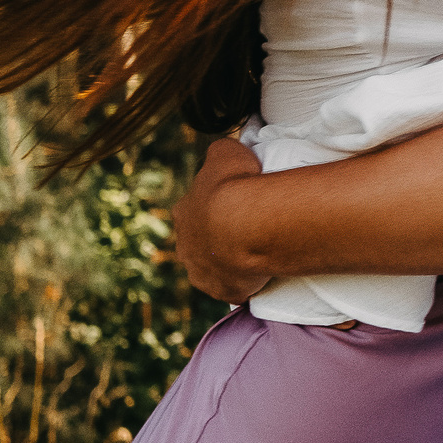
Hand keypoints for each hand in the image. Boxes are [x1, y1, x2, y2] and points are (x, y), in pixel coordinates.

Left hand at [172, 136, 269, 303]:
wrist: (250, 224)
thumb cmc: (237, 185)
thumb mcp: (225, 151)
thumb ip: (219, 153)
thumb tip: (222, 154)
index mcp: (184, 211)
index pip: (195, 209)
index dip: (214, 206)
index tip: (234, 203)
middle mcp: (185, 244)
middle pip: (200, 241)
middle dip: (217, 237)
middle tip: (245, 230)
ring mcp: (201, 271)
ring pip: (211, 267)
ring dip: (227, 261)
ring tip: (254, 252)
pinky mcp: (222, 291)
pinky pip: (232, 288)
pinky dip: (243, 282)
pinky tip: (259, 273)